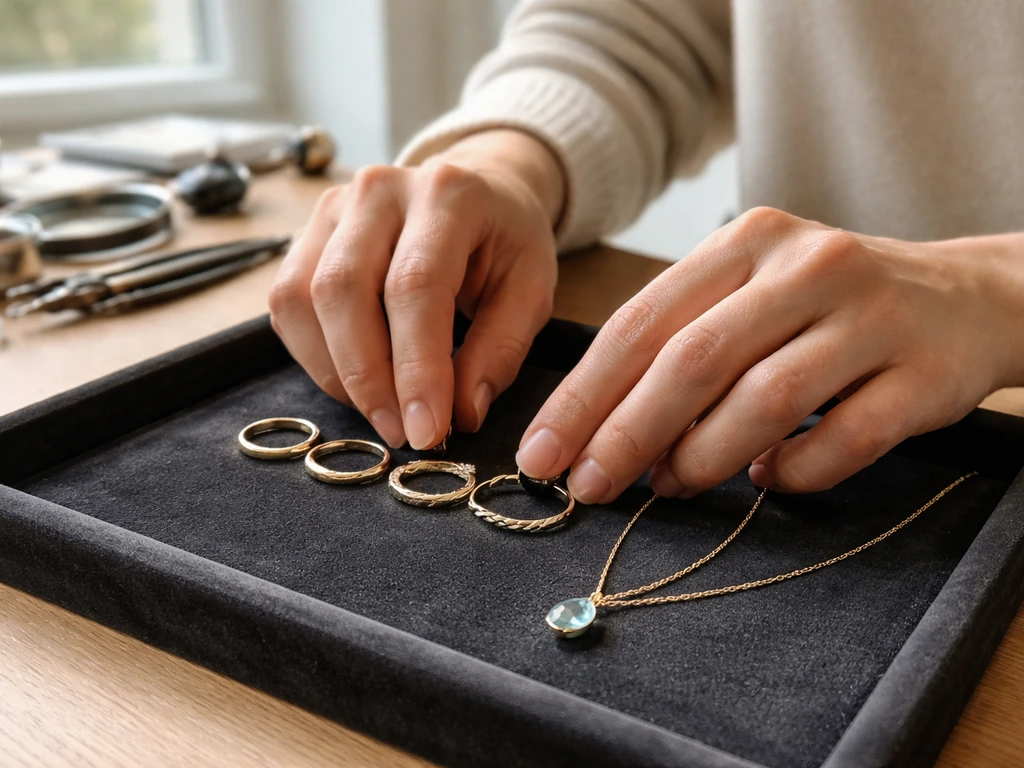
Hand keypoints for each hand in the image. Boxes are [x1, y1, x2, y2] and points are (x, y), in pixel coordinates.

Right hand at [269, 130, 563, 448]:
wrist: (479, 193)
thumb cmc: (505, 243)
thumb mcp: (531, 291)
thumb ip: (499, 351)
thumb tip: (461, 414)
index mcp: (447, 193)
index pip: (415, 285)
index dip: (416, 367)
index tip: (426, 431)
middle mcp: (379, 190)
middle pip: (343, 289)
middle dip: (368, 378)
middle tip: (400, 432)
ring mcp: (333, 208)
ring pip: (301, 298)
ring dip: (336, 372)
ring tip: (382, 412)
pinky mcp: (306, 235)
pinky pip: (287, 305)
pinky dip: (315, 357)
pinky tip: (357, 382)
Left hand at [516, 207, 1023, 501]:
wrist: (965, 298)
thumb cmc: (828, 306)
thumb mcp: (751, 296)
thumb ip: (682, 348)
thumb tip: (607, 436)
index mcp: (747, 242)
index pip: (641, 322)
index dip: (583, 395)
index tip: (541, 453)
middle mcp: (806, 266)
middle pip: (693, 359)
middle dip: (625, 433)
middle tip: (588, 488)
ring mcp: (870, 316)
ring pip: (766, 399)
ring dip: (703, 457)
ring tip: (670, 487)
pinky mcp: (922, 374)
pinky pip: (845, 439)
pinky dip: (794, 472)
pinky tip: (768, 480)